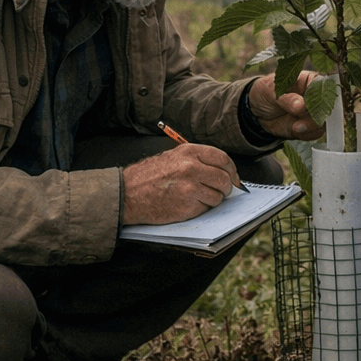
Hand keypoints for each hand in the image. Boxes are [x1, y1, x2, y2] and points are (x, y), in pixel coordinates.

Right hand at [121, 144, 239, 224]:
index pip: (223, 158)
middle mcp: (191, 167)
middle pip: (224, 178)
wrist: (127, 193)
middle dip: (226, 187)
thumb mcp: (172, 157)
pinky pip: (206, 208)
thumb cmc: (147, 176)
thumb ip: (196, 160)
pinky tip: (188, 204)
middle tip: (222, 191)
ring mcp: (190, 187)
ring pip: (218, 196)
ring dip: (213, 199)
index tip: (233, 177)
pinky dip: (201, 208)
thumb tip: (220, 170)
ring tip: (198, 197)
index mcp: (189, 152)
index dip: (231, 169)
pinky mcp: (187, 206)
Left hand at [249, 71, 326, 140]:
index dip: (323, 95)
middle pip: (328, 105)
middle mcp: (316, 96)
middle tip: (303, 118)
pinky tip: (295, 130)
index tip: (313, 104)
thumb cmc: (267, 92)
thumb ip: (287, 98)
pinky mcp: (309, 126)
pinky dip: (307, 134)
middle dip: (318, 114)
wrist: (258, 110)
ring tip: (295, 127)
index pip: (325, 85)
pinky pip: (316, 133)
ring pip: (324, 120)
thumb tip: (302, 106)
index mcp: (311, 80)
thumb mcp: (272, 91)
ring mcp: (314, 112)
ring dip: (311, 126)